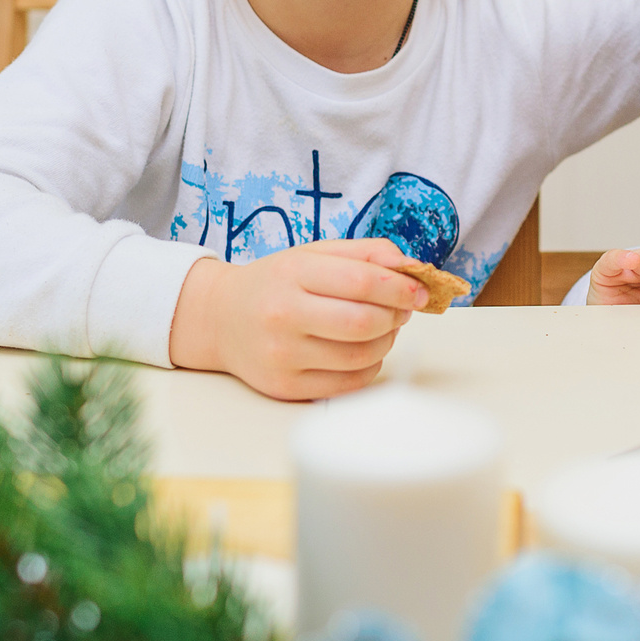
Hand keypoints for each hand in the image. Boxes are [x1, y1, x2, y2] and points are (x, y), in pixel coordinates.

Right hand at [169, 239, 426, 400]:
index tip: (418, 291)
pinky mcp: (285, 386)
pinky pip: (349, 384)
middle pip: (364, 323)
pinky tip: (364, 351)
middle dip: (396, 316)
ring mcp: (282, 355)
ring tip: (382, 328)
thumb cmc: (276, 284)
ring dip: (386, 342)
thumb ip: (365, 253)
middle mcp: (282, 315)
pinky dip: (370, 367)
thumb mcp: (313, 254)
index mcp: (291, 273)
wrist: (220, 319)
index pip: (361, 282)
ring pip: (360, 357)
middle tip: (401, 310)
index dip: (400, 288)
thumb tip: (412, 268)